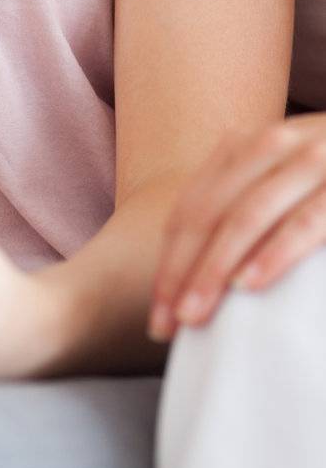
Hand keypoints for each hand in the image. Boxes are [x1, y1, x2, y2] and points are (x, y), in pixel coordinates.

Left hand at [149, 113, 325, 340]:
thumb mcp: (287, 184)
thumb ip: (250, 207)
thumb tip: (195, 275)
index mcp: (252, 146)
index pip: (192, 206)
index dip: (168, 260)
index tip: (156, 313)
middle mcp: (275, 144)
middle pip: (208, 212)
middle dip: (181, 271)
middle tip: (164, 324)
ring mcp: (313, 157)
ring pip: (246, 216)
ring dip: (215, 269)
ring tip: (195, 315)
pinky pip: (304, 221)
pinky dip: (274, 253)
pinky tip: (250, 285)